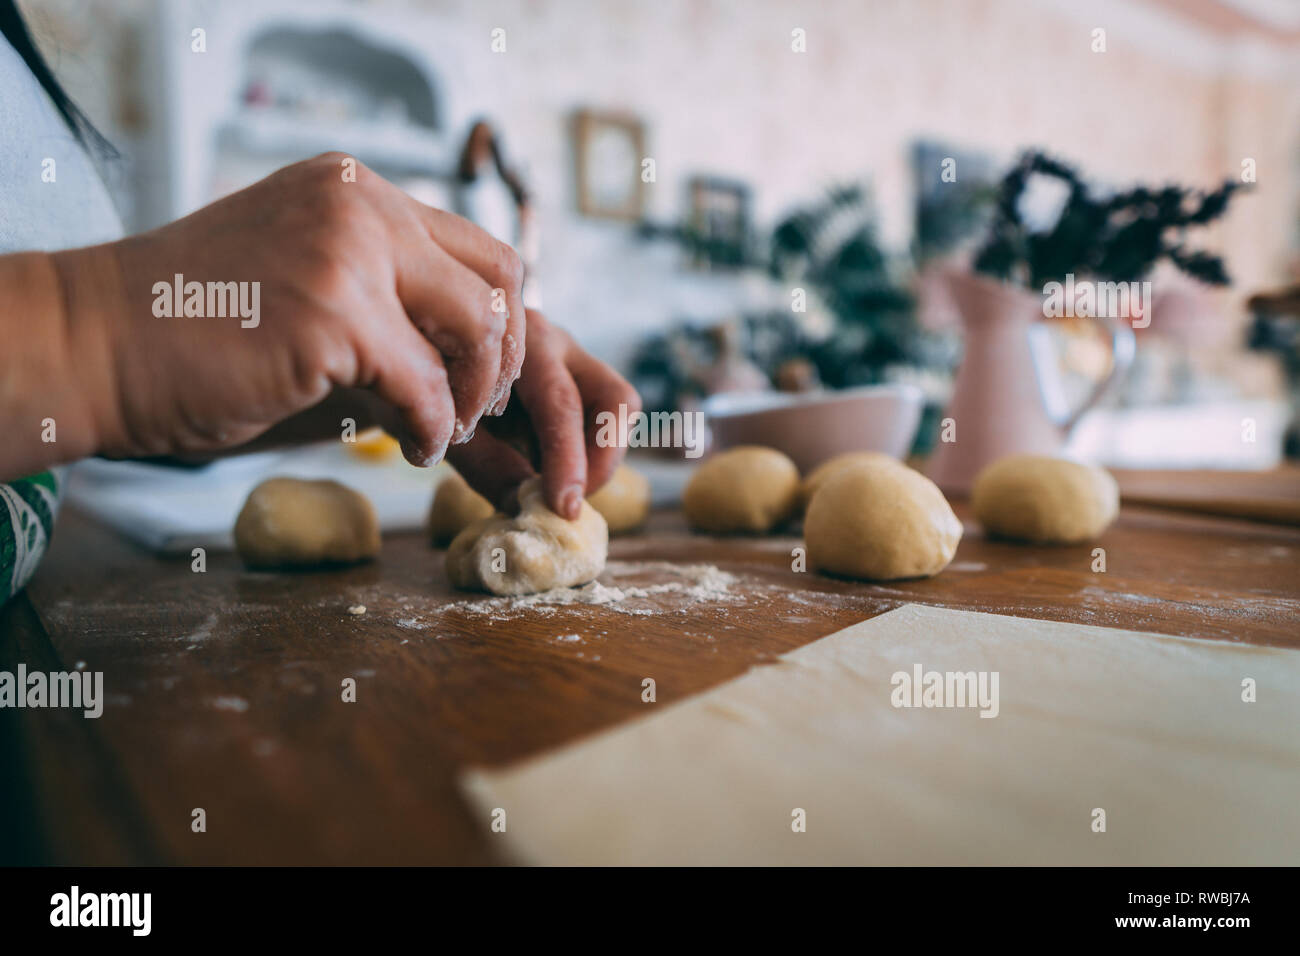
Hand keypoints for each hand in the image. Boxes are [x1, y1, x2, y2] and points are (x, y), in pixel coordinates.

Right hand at [53, 153, 525, 466]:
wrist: (93, 342)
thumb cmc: (192, 325)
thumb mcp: (302, 272)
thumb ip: (377, 284)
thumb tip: (462, 343)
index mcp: (355, 189)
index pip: (480, 248)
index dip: (500, 322)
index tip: (479, 374)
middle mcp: (360, 205)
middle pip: (501, 281)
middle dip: (503, 359)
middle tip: (476, 410)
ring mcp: (348, 254)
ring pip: (478, 330)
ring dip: (473, 397)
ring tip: (439, 431)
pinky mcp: (332, 316)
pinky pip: (427, 387)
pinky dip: (431, 430)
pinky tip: (408, 448)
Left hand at [448, 309, 640, 518]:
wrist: (422, 362)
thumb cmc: (430, 394)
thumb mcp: (444, 430)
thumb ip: (488, 466)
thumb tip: (528, 508)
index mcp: (515, 342)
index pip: (560, 402)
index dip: (568, 460)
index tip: (564, 508)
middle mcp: (555, 341)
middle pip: (613, 398)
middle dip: (601, 462)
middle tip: (567, 504)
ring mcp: (574, 356)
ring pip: (621, 407)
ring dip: (600, 458)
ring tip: (557, 487)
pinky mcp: (581, 378)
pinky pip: (608, 418)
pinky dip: (589, 453)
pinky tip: (552, 470)